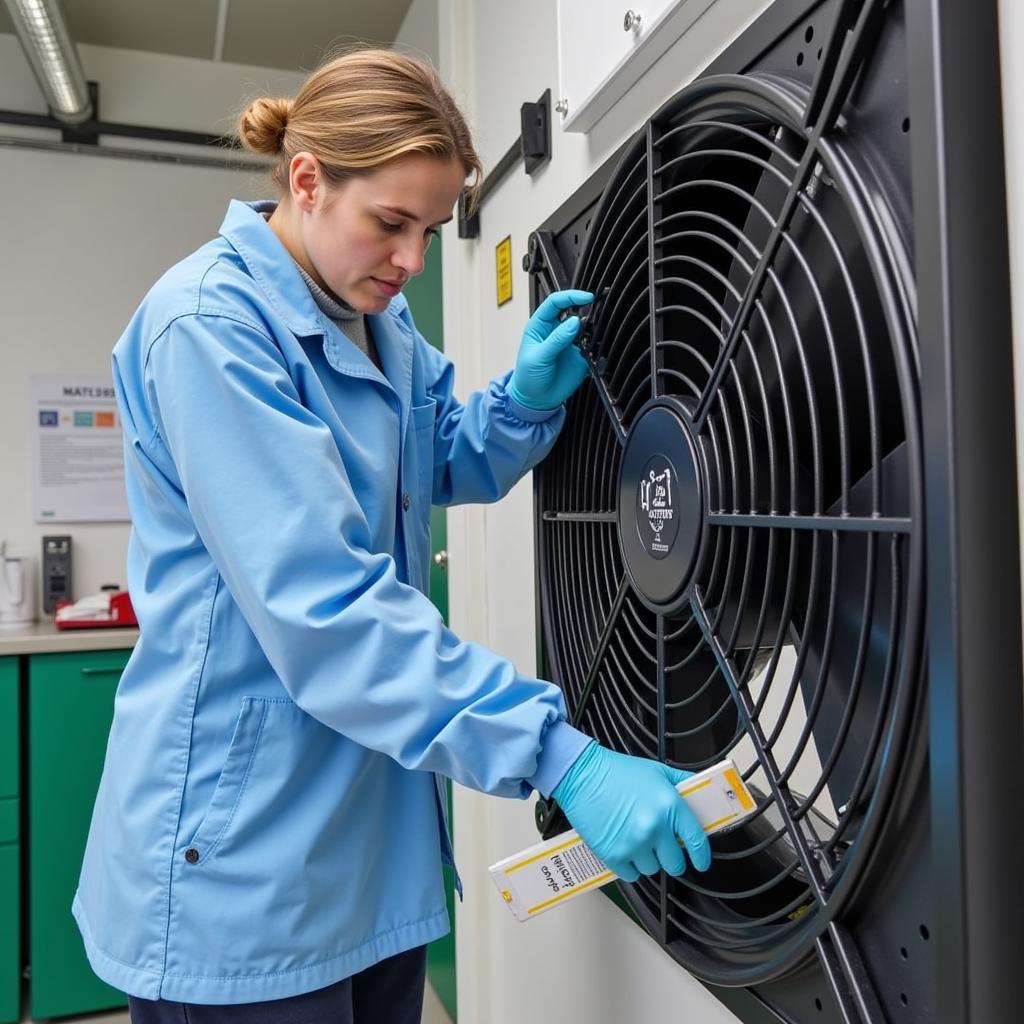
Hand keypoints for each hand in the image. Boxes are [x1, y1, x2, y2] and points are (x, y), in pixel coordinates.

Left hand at [508, 289, 593, 410]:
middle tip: (594, 312)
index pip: (555, 302)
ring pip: (585, 327)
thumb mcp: (538, 357)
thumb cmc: (528, 378)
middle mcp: (556, 331)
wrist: (535, 401)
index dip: (570, 296)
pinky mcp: (580, 356)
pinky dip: (597, 345)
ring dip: (592, 328)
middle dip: (585, 309)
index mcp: (540, 325)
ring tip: (593, 334)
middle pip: (573, 311)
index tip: (586, 298)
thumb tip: (573, 322)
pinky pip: (592, 346)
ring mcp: (569, 343)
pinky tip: (595, 349)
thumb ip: (556, 340)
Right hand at [552, 742, 711, 881]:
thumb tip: (698, 795)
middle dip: (670, 857)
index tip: (701, 862)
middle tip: (660, 846)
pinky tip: (623, 847)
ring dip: (647, 859)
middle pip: (675, 864)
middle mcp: (654, 827)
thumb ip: (681, 784)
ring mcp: (634, 843)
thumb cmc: (617, 771)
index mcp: (669, 806)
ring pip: (652, 869)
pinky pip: (631, 875)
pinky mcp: (614, 854)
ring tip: (636, 840)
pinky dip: (628, 866)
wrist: (583, 774)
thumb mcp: (656, 771)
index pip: (697, 841)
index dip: (702, 856)